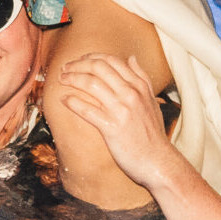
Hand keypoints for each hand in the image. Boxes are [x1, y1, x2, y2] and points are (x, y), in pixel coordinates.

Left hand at [56, 53, 179, 188]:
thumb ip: (142, 78)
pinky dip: (73, 102)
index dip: (91, 57)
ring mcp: (121, 110)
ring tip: (62, 80)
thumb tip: (132, 57)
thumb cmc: (153, 133)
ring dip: (72, 78)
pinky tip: (64, 100)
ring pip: (91, 84)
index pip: (111, 60)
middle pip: (98, 67)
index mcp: (139, 86)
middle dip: (77, 64)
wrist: (158, 162)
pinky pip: (87, 110)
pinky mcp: (112, 128)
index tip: (79, 60)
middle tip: (65, 68)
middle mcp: (130, 94)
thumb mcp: (152, 101)